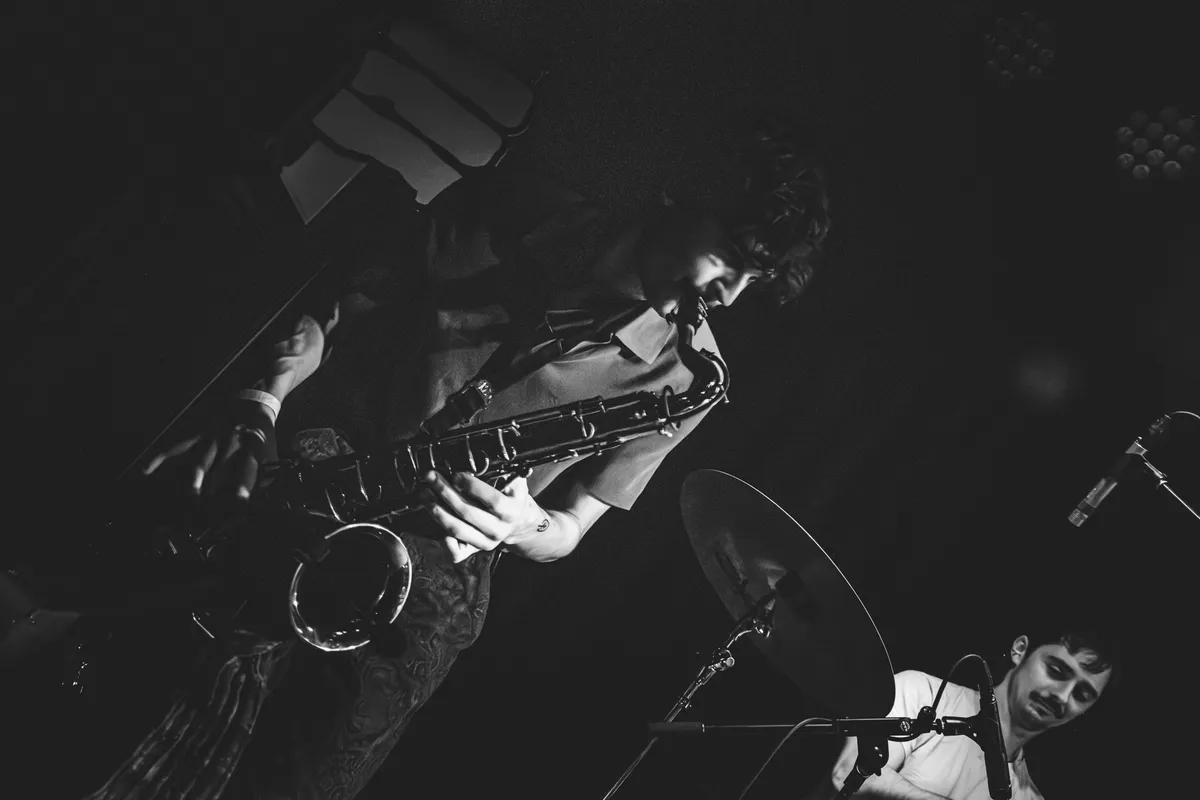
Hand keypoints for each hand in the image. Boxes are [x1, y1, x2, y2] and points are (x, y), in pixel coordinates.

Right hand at [142, 411, 271, 503]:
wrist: (252, 403)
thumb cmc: (262, 436)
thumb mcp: (272, 456)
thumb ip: (267, 479)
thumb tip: (263, 504)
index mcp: (251, 453)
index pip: (246, 479)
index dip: (240, 496)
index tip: (236, 512)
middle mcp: (230, 447)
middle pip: (220, 477)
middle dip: (214, 500)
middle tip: (207, 520)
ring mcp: (212, 440)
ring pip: (199, 465)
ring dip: (194, 486)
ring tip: (189, 504)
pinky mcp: (198, 435)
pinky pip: (178, 447)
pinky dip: (160, 457)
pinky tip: (146, 470)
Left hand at [418, 471, 548, 562]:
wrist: (519, 524)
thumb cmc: (512, 499)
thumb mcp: (516, 483)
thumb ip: (504, 472)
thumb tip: (487, 456)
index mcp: (511, 511)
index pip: (493, 500)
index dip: (474, 487)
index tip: (457, 475)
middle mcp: (499, 530)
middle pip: (468, 512)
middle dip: (446, 493)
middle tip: (432, 478)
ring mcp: (485, 542)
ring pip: (457, 529)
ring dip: (437, 510)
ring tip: (425, 494)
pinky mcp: (474, 551)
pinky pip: (454, 551)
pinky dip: (441, 539)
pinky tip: (434, 521)